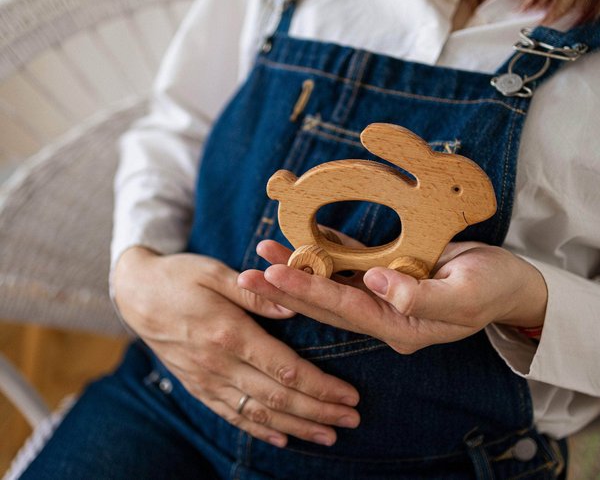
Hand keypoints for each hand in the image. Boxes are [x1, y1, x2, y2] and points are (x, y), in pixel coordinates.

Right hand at [112, 247, 359, 447]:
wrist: (135, 294)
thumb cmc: (180, 276)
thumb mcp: (215, 272)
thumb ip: (256, 293)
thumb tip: (293, 307)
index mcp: (228, 332)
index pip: (285, 368)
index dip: (320, 386)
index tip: (349, 395)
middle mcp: (218, 363)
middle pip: (278, 397)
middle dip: (319, 412)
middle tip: (352, 420)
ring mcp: (206, 379)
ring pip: (258, 413)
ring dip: (296, 428)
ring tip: (329, 437)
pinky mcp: (197, 387)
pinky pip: (231, 416)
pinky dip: (259, 430)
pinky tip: (282, 439)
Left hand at [238, 239, 547, 354]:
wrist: (510, 283)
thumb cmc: (493, 288)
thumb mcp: (465, 295)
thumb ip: (421, 296)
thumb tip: (375, 284)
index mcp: (400, 326)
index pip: (344, 309)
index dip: (307, 291)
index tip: (271, 276)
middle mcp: (385, 314)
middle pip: (326, 301)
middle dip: (286, 288)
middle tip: (245, 276)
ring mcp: (384, 296)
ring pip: (332, 282)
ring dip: (298, 269)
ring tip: (263, 253)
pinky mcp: (389, 275)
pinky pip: (351, 263)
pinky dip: (326, 251)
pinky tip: (302, 240)